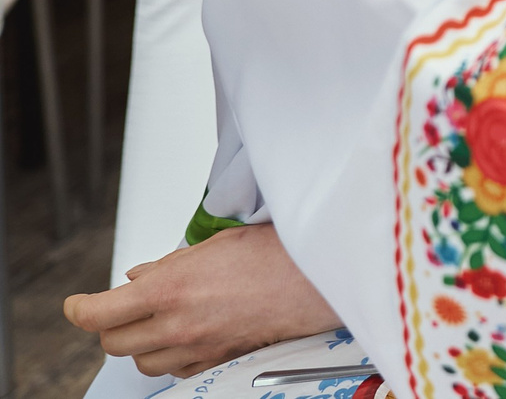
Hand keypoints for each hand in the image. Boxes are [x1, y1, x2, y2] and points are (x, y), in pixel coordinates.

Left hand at [63, 224, 342, 377]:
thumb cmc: (275, 255)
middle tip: (119, 310)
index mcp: (171, 287)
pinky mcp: (216, 361)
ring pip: (141, 362)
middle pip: (113, 342)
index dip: (79, 309)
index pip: (99, 313)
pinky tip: (183, 337)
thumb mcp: (214, 245)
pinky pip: (175, 371)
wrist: (318, 280)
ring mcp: (196, 348)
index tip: (77, 305)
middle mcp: (177, 323)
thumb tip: (139, 277)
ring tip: (154, 323)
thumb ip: (169, 264)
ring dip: (139, 344)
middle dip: (110, 325)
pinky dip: (170, 356)